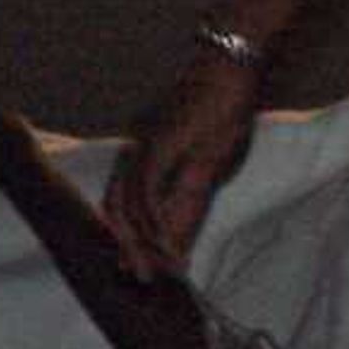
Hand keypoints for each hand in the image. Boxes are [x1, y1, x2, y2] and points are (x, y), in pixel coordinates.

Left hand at [105, 54, 264, 281]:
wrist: (230, 69)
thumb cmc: (225, 110)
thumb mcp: (210, 162)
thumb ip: (193, 195)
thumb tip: (184, 230)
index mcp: (143, 158)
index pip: (130, 206)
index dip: (134, 240)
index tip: (142, 269)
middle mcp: (134, 155)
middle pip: (118, 210)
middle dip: (130, 248)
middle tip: (142, 279)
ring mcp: (142, 149)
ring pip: (126, 205)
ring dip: (139, 241)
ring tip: (155, 269)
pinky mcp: (155, 145)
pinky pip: (145, 192)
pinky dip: (153, 221)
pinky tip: (166, 242)